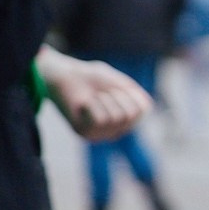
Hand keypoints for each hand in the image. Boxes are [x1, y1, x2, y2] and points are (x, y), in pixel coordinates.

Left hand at [36, 47, 150, 141]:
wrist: (62, 75)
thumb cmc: (90, 77)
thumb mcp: (118, 81)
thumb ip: (135, 93)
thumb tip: (146, 106)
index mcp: (126, 117)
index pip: (143, 108)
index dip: (130, 92)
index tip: (115, 87)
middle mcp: (115, 130)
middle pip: (130, 114)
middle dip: (116, 96)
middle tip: (101, 92)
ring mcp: (100, 134)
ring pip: (115, 117)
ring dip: (103, 99)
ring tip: (92, 98)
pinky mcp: (85, 133)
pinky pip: (100, 118)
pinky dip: (92, 105)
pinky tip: (84, 104)